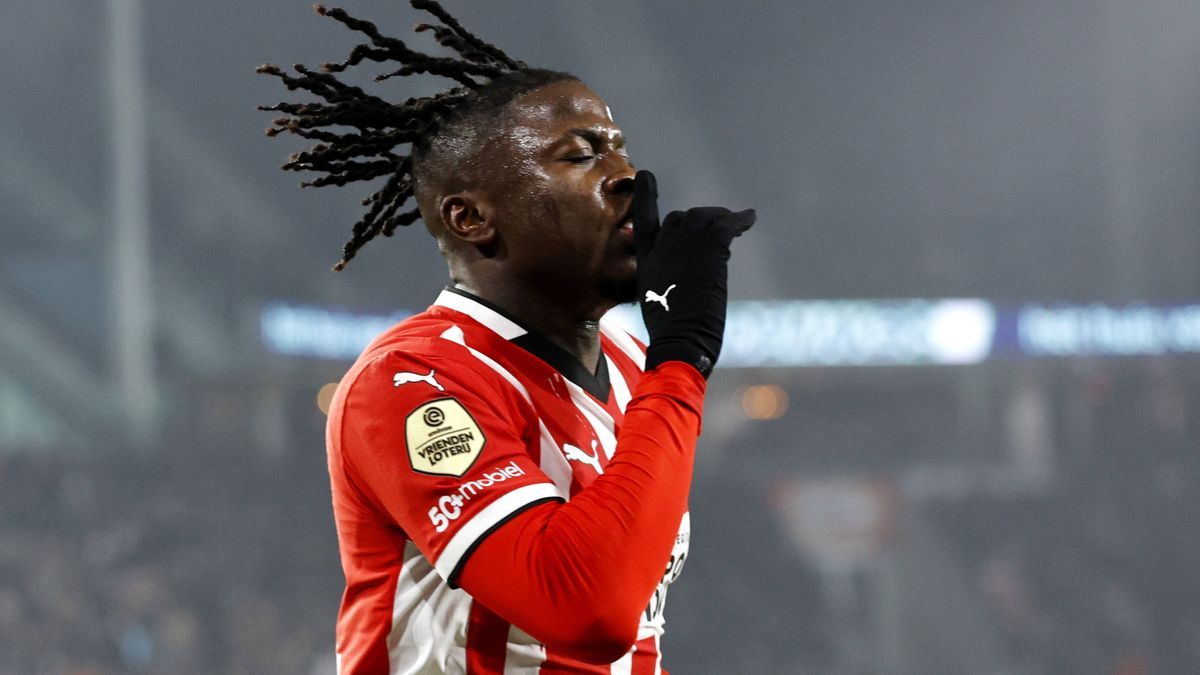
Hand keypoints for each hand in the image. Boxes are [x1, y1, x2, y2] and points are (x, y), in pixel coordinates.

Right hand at [631, 170, 754, 376]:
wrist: (681, 339)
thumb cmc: (671, 332)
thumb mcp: (658, 300)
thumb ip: (665, 279)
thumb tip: (678, 278)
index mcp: (646, 258)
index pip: (644, 219)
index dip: (645, 196)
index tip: (645, 174)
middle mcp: (664, 243)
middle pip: (682, 217)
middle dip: (699, 221)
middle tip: (718, 231)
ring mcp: (686, 242)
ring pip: (706, 217)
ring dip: (722, 219)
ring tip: (737, 223)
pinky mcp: (710, 247)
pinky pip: (728, 223)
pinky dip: (741, 219)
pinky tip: (749, 218)